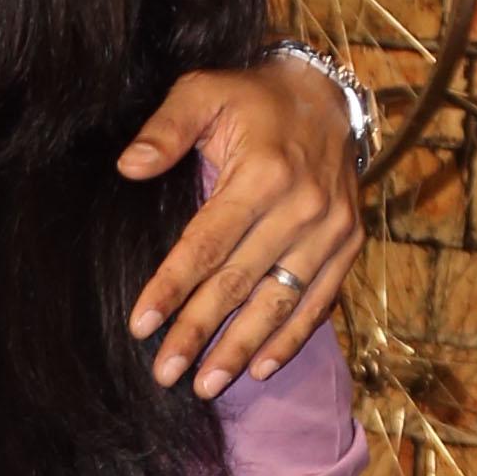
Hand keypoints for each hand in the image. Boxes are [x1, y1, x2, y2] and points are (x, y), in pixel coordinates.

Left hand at [120, 64, 362, 393]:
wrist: (325, 96)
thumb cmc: (252, 99)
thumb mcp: (204, 92)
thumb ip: (165, 128)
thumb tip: (128, 167)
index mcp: (263, 173)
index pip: (207, 243)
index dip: (172, 286)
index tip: (141, 325)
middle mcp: (302, 207)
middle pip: (239, 282)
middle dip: (199, 331)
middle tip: (165, 372)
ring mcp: (330, 230)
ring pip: (279, 301)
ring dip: (241, 348)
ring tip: (206, 384)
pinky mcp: (348, 244)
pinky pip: (319, 302)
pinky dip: (291, 338)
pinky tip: (260, 368)